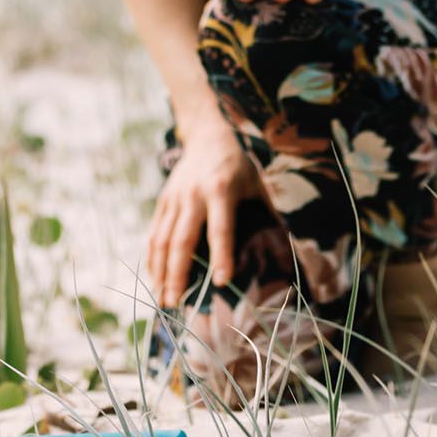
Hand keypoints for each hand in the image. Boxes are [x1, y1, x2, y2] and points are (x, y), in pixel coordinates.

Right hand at [146, 117, 261, 305]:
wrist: (207, 135)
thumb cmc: (238, 165)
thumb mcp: (256, 185)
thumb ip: (266, 216)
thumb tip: (284, 254)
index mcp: (221, 189)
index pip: (220, 228)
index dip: (222, 255)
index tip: (222, 282)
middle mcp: (193, 194)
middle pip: (181, 239)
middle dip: (177, 273)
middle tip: (176, 302)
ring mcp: (174, 197)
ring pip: (162, 239)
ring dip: (161, 271)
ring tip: (163, 298)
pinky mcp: (164, 200)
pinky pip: (155, 232)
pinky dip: (152, 257)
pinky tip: (155, 278)